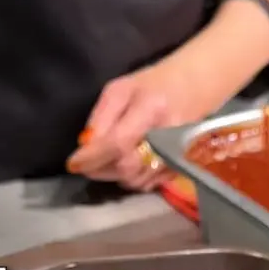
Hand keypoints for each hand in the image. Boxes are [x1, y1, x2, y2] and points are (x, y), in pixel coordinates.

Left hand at [66, 63, 195, 191]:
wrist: (194, 88)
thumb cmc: (153, 85)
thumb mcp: (119, 89)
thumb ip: (101, 117)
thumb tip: (86, 147)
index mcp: (151, 108)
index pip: (118, 142)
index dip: (93, 157)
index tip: (73, 163)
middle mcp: (167, 135)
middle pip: (126, 167)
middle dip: (100, 169)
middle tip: (87, 163)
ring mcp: (176, 155)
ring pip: (136, 180)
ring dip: (114, 175)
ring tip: (108, 160)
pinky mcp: (179, 167)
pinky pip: (147, 184)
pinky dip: (131, 178)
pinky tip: (128, 163)